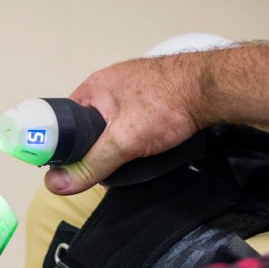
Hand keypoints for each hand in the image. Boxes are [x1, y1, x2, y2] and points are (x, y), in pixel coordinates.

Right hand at [46, 54, 206, 194]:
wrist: (212, 87)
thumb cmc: (167, 103)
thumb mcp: (122, 142)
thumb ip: (90, 165)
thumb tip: (56, 184)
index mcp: (92, 87)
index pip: (63, 121)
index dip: (63, 145)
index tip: (70, 166)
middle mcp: (108, 83)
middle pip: (87, 124)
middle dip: (93, 146)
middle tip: (105, 165)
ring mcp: (131, 86)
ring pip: (111, 122)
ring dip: (116, 140)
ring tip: (130, 155)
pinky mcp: (151, 92)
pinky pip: (131, 117)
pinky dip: (134, 132)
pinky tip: (146, 142)